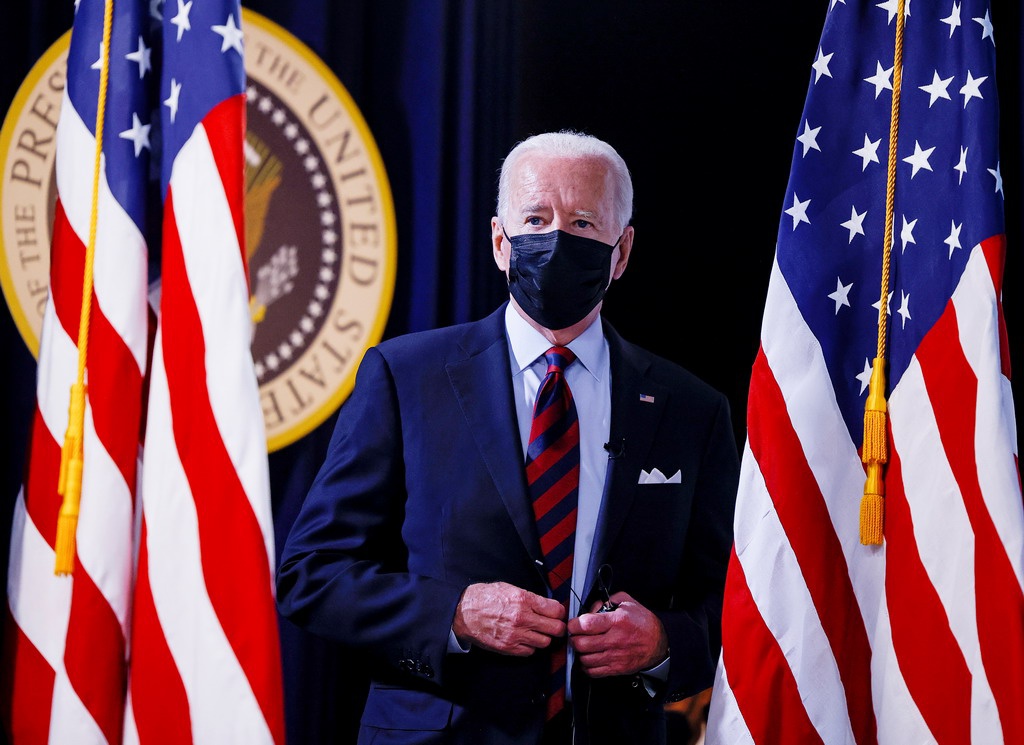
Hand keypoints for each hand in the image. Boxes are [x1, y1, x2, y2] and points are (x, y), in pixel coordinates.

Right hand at [452, 582, 566, 655]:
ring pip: (545, 642)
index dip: (559, 612)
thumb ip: (530, 597)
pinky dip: (530, 646)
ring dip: (543, 637)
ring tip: (536, 632)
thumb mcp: (509, 588)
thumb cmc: (484, 598)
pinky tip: (524, 638)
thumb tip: (546, 605)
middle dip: (557, 627)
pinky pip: (530, 651)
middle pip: (556, 629)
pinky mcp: (509, 648)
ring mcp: (516, 635)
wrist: (464, 612)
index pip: (556, 610)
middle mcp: (522, 618)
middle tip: (553, 625)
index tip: (557, 613)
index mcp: (523, 600)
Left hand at [567, 592, 667, 676]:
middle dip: (574, 638)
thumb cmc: (643, 623)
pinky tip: (589, 658)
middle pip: (581, 644)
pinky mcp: (616, 669)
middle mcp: (614, 640)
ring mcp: (614, 657)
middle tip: (576, 635)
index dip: (574, 624)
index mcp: (616, 621)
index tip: (573, 624)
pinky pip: (593, 672)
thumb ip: (607, 600)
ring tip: (583, 646)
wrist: (659, 643)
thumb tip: (591, 608)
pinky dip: (586, 666)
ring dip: (579, 653)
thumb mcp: (627, 602)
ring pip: (584, 659)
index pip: (585, 624)